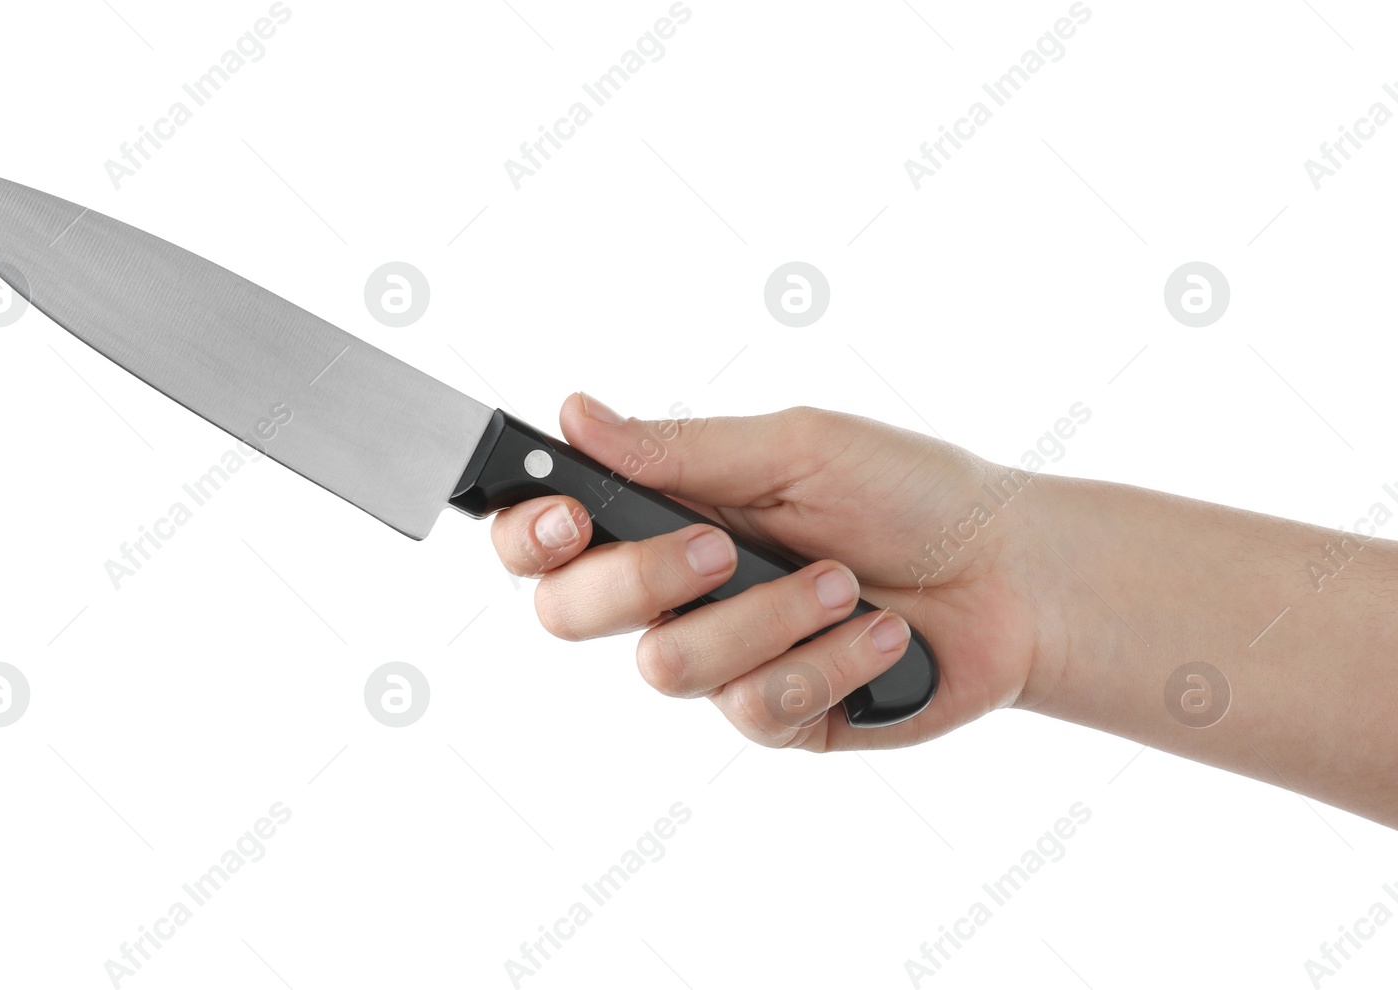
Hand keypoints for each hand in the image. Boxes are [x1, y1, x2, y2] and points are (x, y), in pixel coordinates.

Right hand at [489, 393, 1057, 750]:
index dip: (530, 536)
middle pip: (571, 613)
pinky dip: (829, 660)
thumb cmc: (910, 492)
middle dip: (643, 580)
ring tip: (841, 581)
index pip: (549, 538)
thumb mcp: (796, 448)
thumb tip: (575, 414)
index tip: (571, 517)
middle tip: (722, 546)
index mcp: (665, 513)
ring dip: (766, 616)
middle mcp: (677, 593)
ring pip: (669, 666)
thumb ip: (680, 448)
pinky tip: (881, 634)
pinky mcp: (777, 716)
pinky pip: (756, 707)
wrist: (1011, 572)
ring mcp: (724, 660)